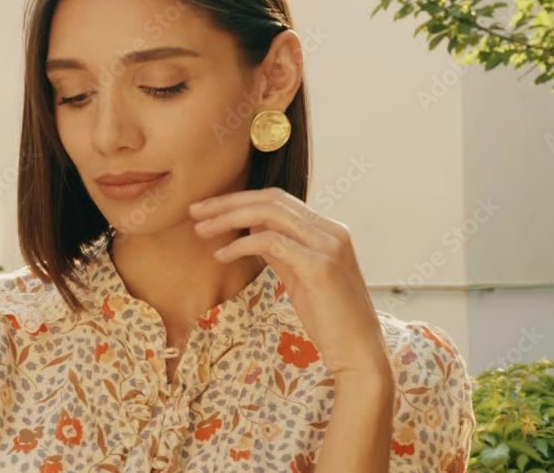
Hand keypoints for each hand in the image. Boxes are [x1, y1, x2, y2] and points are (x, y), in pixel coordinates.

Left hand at [190, 187, 392, 382]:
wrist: (359, 353)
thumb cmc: (329, 319)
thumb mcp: (300, 277)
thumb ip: (280, 251)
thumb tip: (250, 231)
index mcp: (328, 230)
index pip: (279, 199)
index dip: (240, 200)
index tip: (208, 209)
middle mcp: (332, 230)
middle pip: (271, 199)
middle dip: (228, 202)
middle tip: (194, 210)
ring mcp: (328, 246)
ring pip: (270, 214)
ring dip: (229, 218)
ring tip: (201, 230)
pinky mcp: (319, 266)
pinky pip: (271, 242)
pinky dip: (241, 244)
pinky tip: (221, 255)